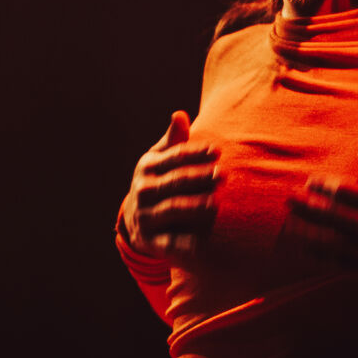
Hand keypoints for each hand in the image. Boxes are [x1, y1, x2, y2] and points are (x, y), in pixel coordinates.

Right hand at [120, 111, 220, 256]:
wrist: (134, 221)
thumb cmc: (157, 181)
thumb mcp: (159, 159)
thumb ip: (173, 140)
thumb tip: (180, 114)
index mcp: (147, 166)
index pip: (174, 157)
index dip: (195, 153)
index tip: (217, 151)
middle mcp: (143, 190)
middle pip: (175, 182)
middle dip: (199, 178)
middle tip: (223, 175)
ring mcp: (146, 216)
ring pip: (173, 209)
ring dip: (195, 206)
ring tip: (217, 204)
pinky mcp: (151, 240)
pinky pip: (170, 241)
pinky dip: (186, 242)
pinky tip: (205, 241)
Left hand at [286, 147, 357, 288]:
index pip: (346, 191)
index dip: (324, 185)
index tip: (311, 180)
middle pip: (332, 215)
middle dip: (306, 205)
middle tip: (287, 198)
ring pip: (330, 240)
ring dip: (307, 230)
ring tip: (290, 221)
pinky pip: (339, 264)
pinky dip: (319, 256)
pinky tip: (304, 248)